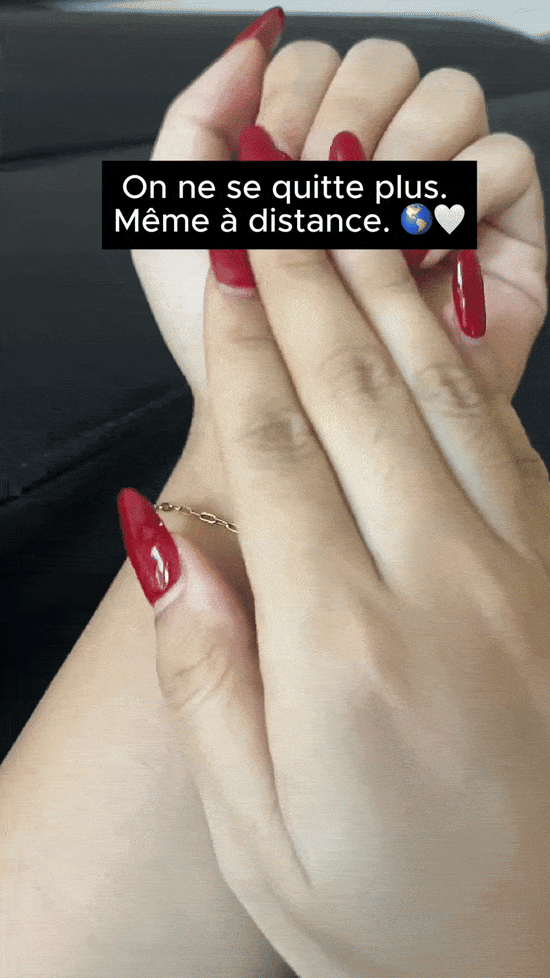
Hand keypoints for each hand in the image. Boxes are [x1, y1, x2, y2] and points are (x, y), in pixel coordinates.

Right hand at [121, 212, 549, 974]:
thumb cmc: (390, 911)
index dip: (245, 348)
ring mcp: (517, 572)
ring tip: (347, 202)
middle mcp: (442, 588)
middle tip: (274, 183)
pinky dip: (462, 353)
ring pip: (439, 391)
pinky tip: (434, 306)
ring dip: (385, 286)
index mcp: (347, 649)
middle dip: (307, 275)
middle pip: (357, 392)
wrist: (543, 959)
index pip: (275, 454)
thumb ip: (204, 666)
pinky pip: (506, 433)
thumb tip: (165, 538)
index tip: (226, 264)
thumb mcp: (254, 823)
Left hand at [131, 17, 546, 405]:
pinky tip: (410, 262)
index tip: (264, 172)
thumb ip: (197, 118)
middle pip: (388, 62)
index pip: (318, 61)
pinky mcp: (498, 233)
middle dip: (341, 122)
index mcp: (313, 143)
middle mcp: (382, 156)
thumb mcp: (179, 220)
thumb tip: (254, 38)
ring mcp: (441, 190)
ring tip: (360, 239)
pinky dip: (455, 199)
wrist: (285, 418)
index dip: (288, 102)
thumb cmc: (239, 332)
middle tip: (314, 206)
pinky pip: (505, 160)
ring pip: (452, 94)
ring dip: (397, 157)